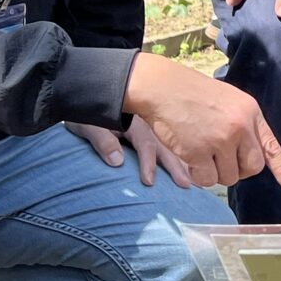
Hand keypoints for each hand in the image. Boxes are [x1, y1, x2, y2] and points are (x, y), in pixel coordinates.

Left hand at [67, 116, 194, 188]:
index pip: (145, 143)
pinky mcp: (152, 132)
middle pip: (165, 146)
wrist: (85, 96)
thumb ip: (102, 141)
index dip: (148, 163)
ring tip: (195, 180)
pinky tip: (190, 168)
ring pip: (172, 145)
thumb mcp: (86, 126)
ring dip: (183, 162)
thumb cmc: (84, 116)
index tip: (149, 182)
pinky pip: (169, 144)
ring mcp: (152, 127)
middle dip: (176, 166)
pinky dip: (181, 157)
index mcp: (132, 121)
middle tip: (186, 184)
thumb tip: (118, 162)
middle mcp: (146, 124)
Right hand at [122, 53, 280, 190]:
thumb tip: (251, 157)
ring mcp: (220, 139)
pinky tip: (189, 156)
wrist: (162, 87)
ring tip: (200, 150)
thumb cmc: (193, 94)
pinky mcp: (198, 152)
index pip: (271, 146)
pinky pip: (206, 180)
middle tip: (220, 161)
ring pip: (228, 177)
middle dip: (238, 171)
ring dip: (214, 172)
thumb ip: (243, 125)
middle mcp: (240, 126)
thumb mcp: (229, 101)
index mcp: (250, 112)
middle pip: (252, 168)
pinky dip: (198, 175)